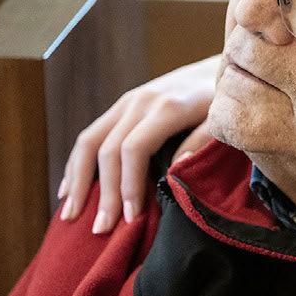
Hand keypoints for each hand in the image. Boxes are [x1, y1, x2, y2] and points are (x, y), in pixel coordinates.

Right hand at [59, 54, 220, 232]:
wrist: (222, 66)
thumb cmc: (226, 99)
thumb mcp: (224, 119)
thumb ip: (202, 141)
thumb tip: (175, 170)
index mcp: (167, 107)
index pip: (133, 149)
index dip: (128, 185)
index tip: (130, 218)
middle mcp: (140, 101)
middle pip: (107, 149)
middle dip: (102, 192)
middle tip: (101, 230)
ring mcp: (128, 101)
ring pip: (90, 140)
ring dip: (77, 179)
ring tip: (71, 215)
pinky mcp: (123, 105)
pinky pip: (92, 134)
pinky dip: (77, 164)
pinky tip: (69, 189)